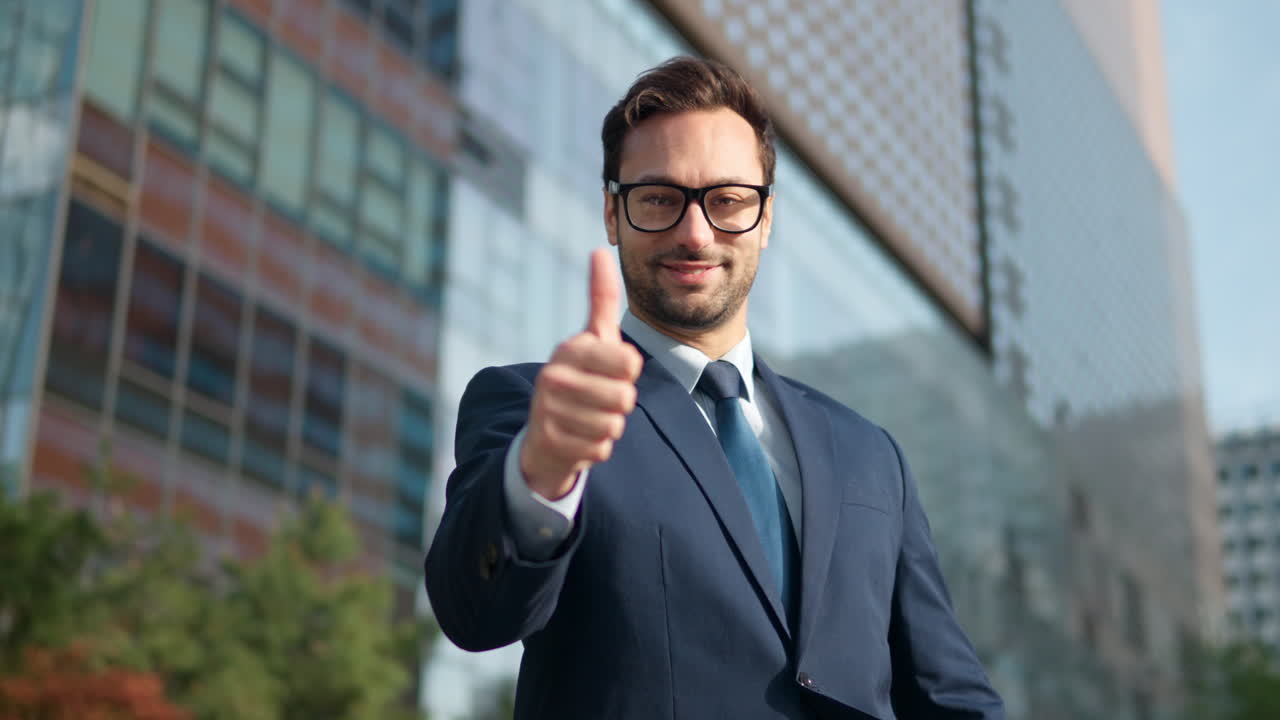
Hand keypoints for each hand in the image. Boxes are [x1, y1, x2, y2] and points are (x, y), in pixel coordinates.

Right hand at [520, 249, 642, 498]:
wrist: (545, 434)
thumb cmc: (580, 380)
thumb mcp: (592, 339)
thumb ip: (601, 298)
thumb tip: (599, 250)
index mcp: (570, 349)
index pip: (630, 362)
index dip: (628, 373)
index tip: (611, 372)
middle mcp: (554, 375)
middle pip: (625, 397)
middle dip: (620, 404)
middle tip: (599, 400)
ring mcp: (548, 410)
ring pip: (614, 425)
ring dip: (609, 427)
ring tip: (587, 419)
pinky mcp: (550, 441)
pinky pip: (601, 449)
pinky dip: (596, 448)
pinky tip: (579, 439)